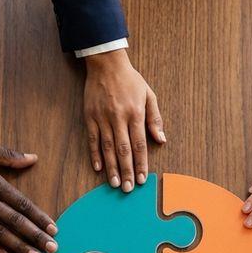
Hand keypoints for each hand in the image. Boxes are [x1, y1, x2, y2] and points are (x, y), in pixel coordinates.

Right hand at [83, 49, 165, 192]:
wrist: (106, 63)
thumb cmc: (130, 80)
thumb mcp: (148, 95)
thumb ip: (154, 119)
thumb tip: (161, 140)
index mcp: (135, 113)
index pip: (139, 144)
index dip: (141, 163)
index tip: (143, 178)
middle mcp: (119, 117)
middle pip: (124, 150)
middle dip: (127, 171)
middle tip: (129, 189)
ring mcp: (103, 118)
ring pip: (108, 148)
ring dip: (112, 168)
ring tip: (115, 183)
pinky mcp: (90, 116)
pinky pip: (92, 139)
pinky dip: (95, 154)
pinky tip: (98, 168)